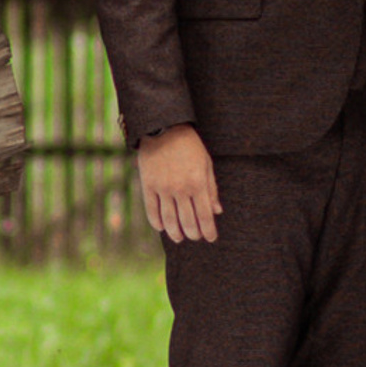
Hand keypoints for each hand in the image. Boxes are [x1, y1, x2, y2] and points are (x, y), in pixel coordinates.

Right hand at [136, 124, 220, 244]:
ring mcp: (163, 188)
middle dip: (193, 233)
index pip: (205, 216)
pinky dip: (157, 222)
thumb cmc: (189, 145)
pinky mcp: (148, 185)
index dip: (209, 231)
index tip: (211, 238)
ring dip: (175, 233)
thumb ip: (211, 189)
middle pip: (188, 221)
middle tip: (195, 237)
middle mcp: (180, 189)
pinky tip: (162, 227)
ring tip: (179, 238)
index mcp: (198, 183)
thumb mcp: (206, 163)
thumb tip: (217, 211)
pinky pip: (152, 210)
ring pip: (169, 220)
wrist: (163, 128)